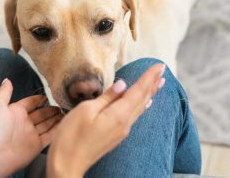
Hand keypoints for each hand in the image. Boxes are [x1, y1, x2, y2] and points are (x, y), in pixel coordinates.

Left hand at [0, 79, 62, 177]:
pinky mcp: (37, 145)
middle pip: (41, 113)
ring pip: (47, 124)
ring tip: (68, 111)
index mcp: (16, 112)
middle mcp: (25, 122)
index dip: (40, 98)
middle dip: (52, 109)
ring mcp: (32, 134)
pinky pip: (50, 136)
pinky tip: (67, 124)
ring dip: (57, 118)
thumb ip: (4, 92)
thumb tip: (7, 79)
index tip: (51, 94)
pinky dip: (58, 130)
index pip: (30, 102)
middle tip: (64, 103)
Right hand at [47, 64, 165, 177]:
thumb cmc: (71, 136)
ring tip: (158, 84)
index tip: (160, 66)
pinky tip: (145, 104)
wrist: (67, 164)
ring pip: (140, 108)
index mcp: (118, 115)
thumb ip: (106, 97)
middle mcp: (124, 123)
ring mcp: (121, 131)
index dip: (149, 77)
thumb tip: (122, 84)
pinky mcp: (115, 136)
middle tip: (163, 71)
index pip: (138, 91)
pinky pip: (133, 117)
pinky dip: (141, 106)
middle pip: (142, 100)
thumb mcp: (86, 110)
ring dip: (149, 94)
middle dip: (153, 84)